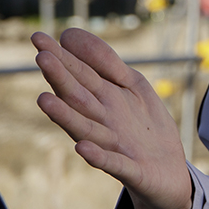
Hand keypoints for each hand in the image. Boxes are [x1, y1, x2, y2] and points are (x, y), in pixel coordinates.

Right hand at [33, 29, 193, 208]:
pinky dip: (98, 156)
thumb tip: (70, 34)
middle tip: (41, 57)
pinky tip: (82, 148)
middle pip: (78, 98)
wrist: (171, 173)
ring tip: (44, 100)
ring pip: (87, 129)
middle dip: (60, 79)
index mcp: (104, 99)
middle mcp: (102, 122)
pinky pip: (113, 163)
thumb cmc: (146, 127)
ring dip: (66, 117)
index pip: (79, 74)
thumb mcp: (133, 85)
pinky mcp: (131, 171)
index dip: (61, 56)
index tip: (38, 37)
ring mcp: (114, 147)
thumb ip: (106, 63)